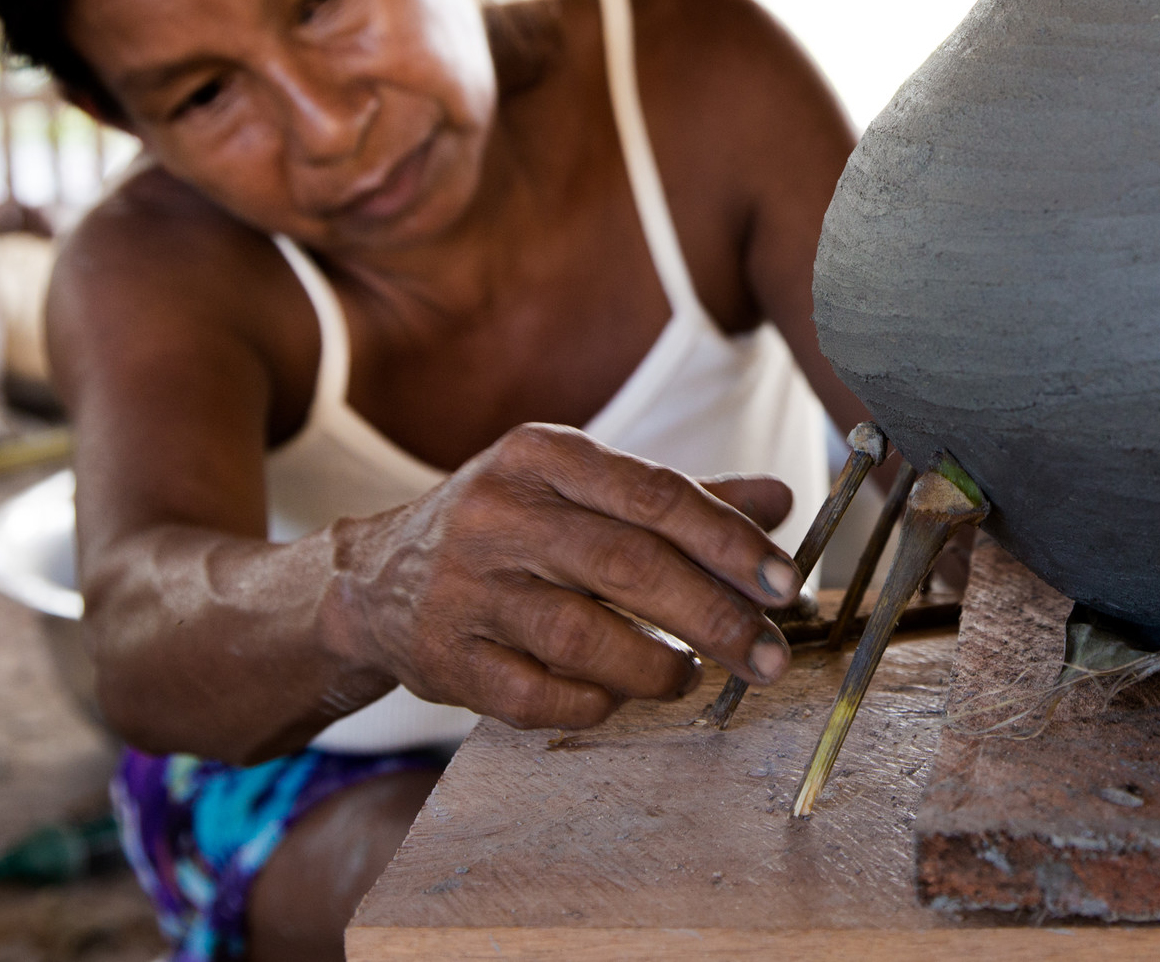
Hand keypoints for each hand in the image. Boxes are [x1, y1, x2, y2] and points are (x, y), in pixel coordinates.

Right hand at [322, 424, 802, 731]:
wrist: (375, 580)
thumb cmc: (511, 528)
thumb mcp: (584, 488)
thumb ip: (682, 498)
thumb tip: (784, 499)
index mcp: (544, 455)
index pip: (657, 495)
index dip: (730, 542)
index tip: (784, 583)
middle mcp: (500, 513)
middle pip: (629, 567)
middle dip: (715, 617)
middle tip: (769, 654)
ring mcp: (466, 589)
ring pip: (584, 636)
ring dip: (657, 667)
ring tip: (692, 676)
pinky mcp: (445, 660)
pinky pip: (536, 696)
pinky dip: (592, 704)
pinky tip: (617, 697)